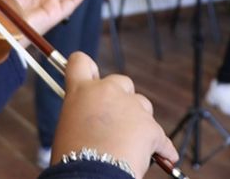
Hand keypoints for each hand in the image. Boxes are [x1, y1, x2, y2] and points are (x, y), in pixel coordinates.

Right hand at [51, 52, 178, 177]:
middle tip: (115, 124)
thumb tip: (94, 121)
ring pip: (143, 106)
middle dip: (122, 99)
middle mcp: (106, 91)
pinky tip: (161, 158)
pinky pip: (160, 137)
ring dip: (139, 121)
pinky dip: (160, 148)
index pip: (80, 62)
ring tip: (130, 146)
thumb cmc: (75, 158)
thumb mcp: (69, 128)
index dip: (87, 69)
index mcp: (81, 91)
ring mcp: (131, 106)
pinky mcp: (150, 126)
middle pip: (122, 82)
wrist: (92, 175)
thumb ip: (83, 114)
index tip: (92, 77)